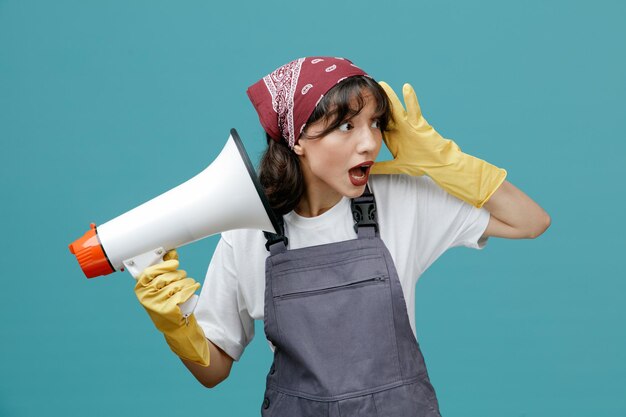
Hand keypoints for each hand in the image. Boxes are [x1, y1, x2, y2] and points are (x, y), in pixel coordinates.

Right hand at [135, 250, 209, 365]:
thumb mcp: (162, 287)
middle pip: (166, 276)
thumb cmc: (168, 303)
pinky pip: (183, 292)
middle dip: (179, 274)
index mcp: (140, 289)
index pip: (149, 271)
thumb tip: (170, 253)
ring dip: (187, 282)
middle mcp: (145, 297)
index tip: (174, 263)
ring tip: (188, 285)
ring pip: (177, 283)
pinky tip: (193, 288)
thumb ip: (164, 269)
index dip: (163, 265)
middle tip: (183, 278)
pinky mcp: (168, 309)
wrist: (175, 327)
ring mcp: (156, 304)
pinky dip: (191, 288)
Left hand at [372, 82, 505, 207]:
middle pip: (385, 114)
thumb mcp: (398, 166)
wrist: (440, 164)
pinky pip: (415, 110)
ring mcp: (410, 125)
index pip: (377, 125)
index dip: (366, 118)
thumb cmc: (423, 163)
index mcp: (394, 137)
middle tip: (364, 91)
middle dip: (376, 104)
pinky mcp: (420, 124)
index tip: (354, 110)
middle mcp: (401, 128)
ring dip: (391, 97)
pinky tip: (406, 88)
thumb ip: (384, 167)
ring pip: (398, 109)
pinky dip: (411, 99)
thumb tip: (369, 171)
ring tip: (382, 84)